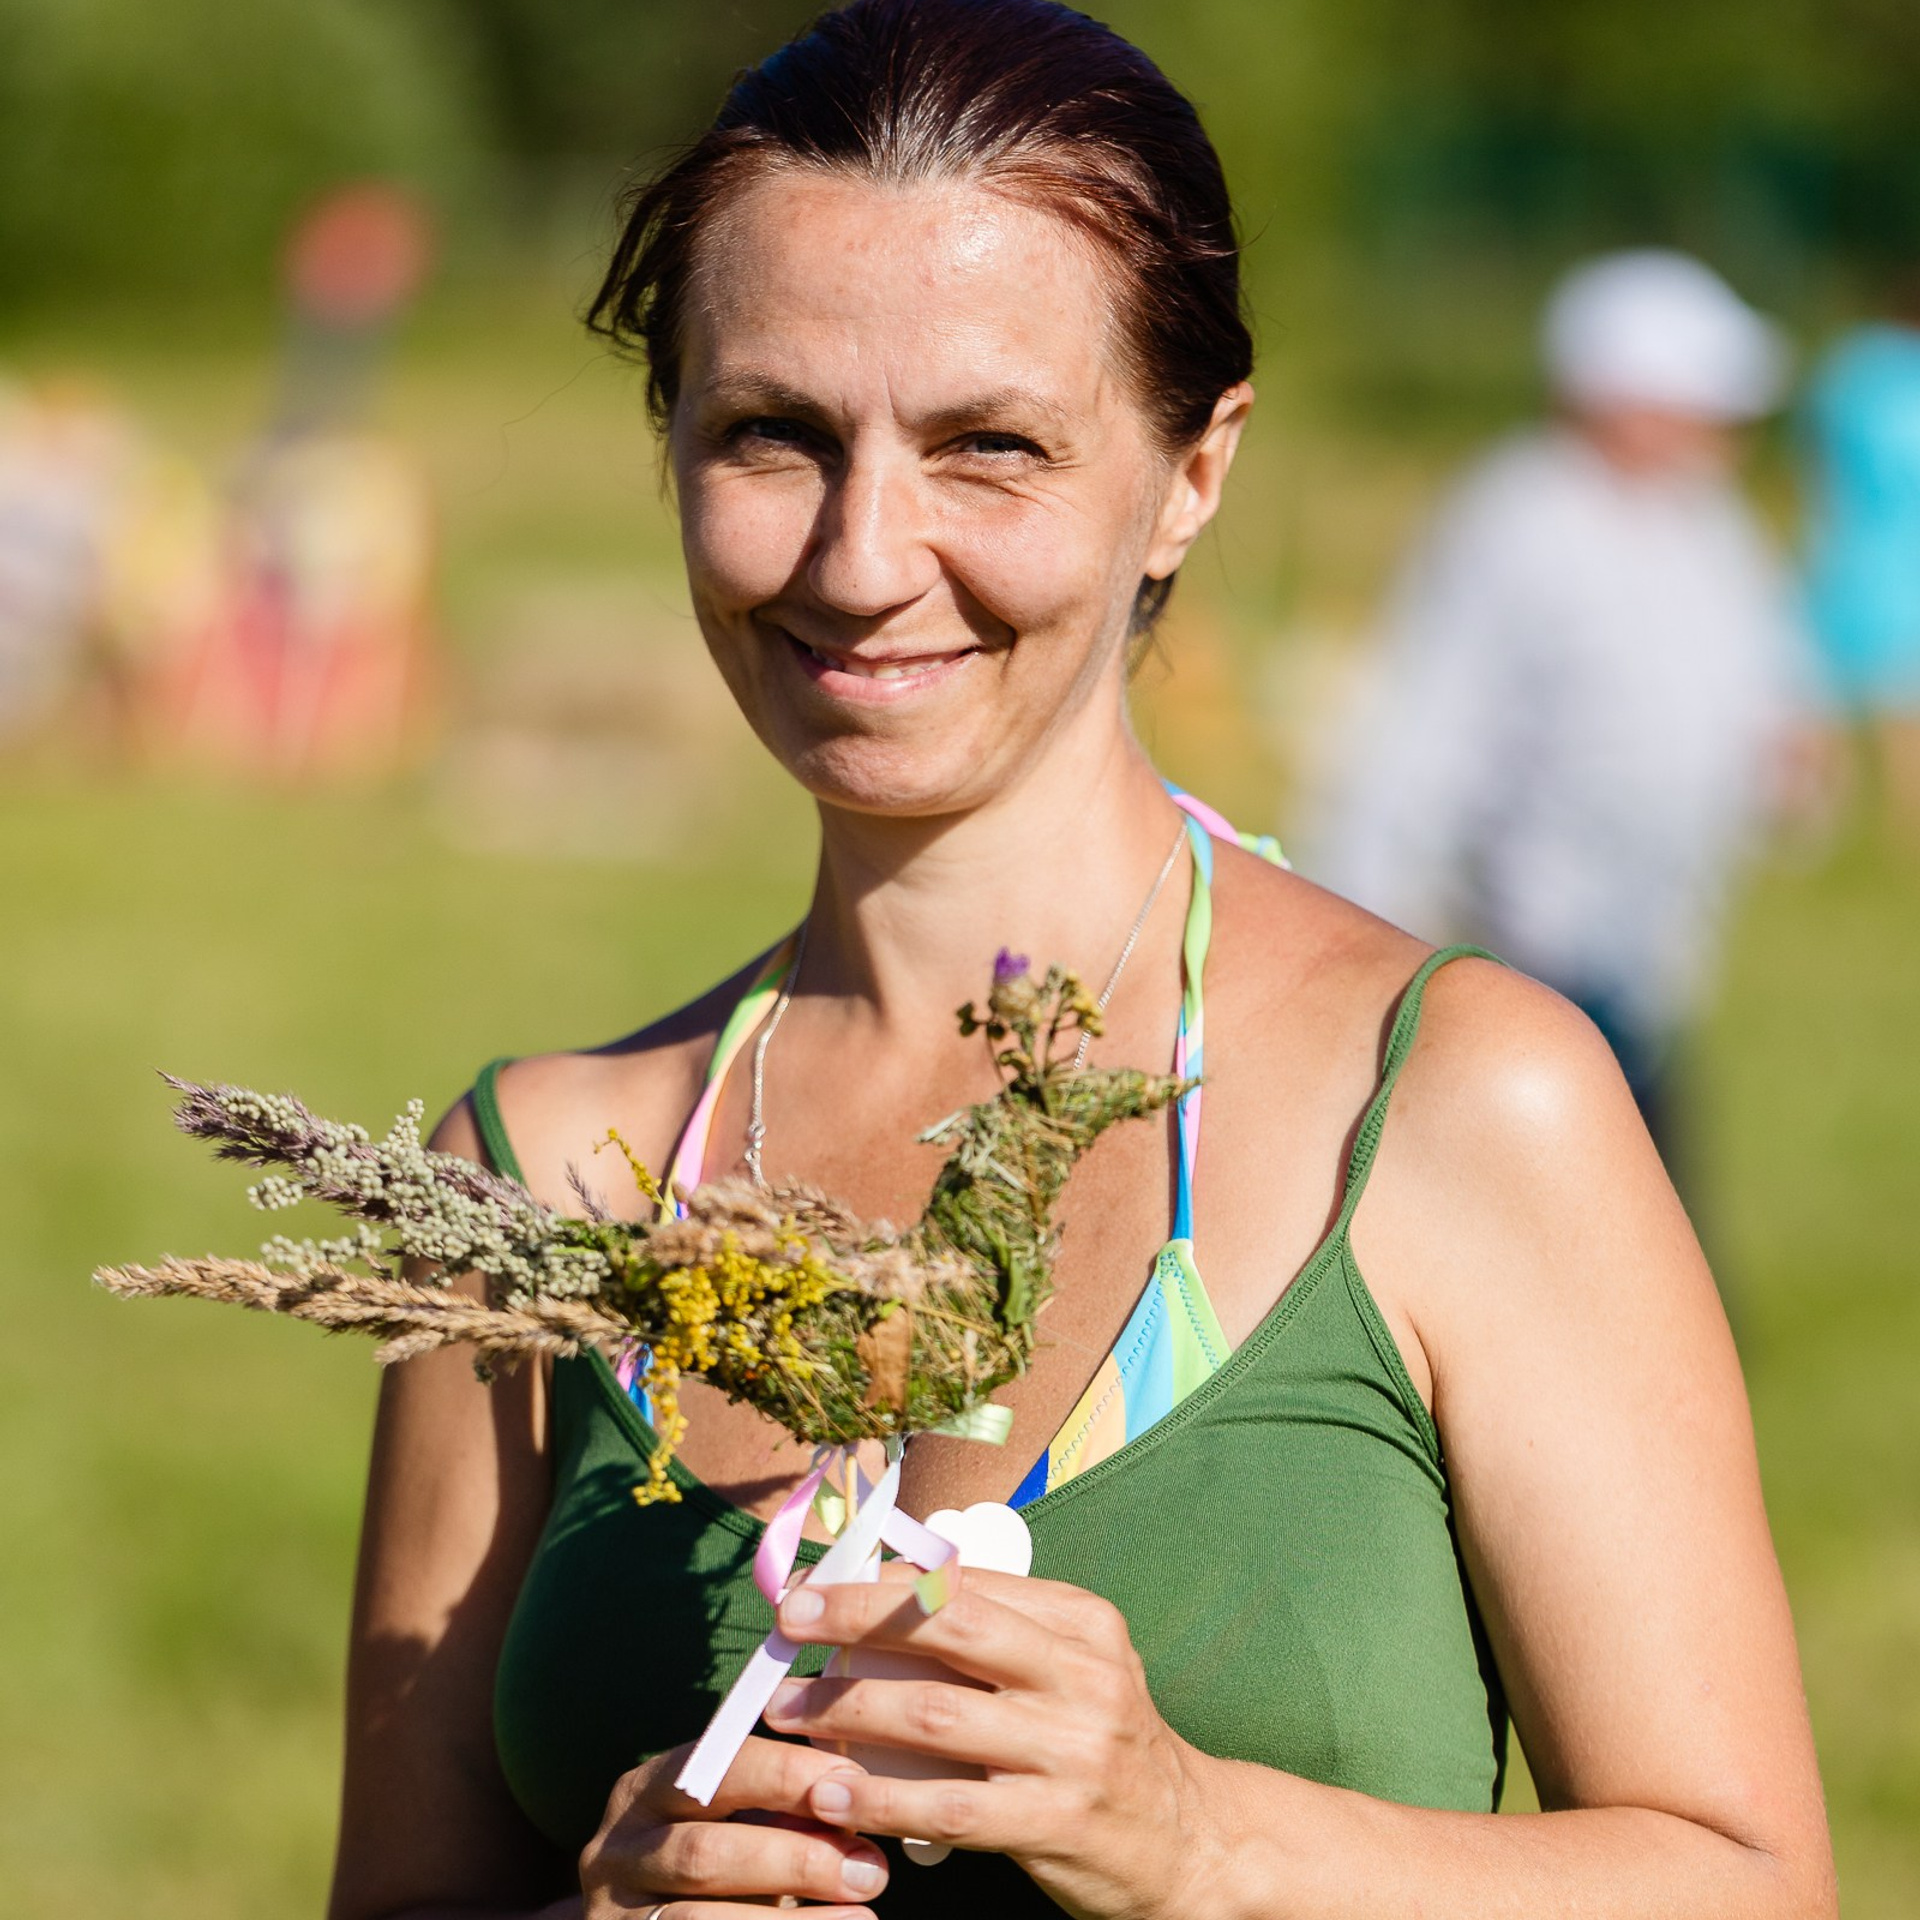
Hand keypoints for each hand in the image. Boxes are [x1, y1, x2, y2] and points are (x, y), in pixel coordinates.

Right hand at [579, 1735, 889, 1917]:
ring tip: (863, 1916)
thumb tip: (856, 1800)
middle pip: (707, 1851)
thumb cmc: (713, 1863)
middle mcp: (618, 1851)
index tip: (854, 1781)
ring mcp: (615, 1916)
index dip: (787, 1774)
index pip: (716, 1768)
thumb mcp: (730, 1822)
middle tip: (870, 1868)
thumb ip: (775, 1809)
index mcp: (646, 1791)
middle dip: (796, 1857)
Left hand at [762, 1563, 1224, 1918]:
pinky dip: (879, 1798)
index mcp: (1081, 1620)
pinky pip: (948, 1806)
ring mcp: (1071, 1748)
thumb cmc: (1104, 1743)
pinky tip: (829, 1795)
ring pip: (935, 1715)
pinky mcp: (1056, 1820)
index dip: (878, 1581)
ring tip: (787, 1711)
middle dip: (854, 1616)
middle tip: (787, 1620)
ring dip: (847, 1710)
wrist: (1192, 1843)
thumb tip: (883, 1590)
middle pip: (947, 1627)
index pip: (964, 1582)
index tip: (813, 1583)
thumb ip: (996, 1632)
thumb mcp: (1072, 1669)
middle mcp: (1081, 1673)